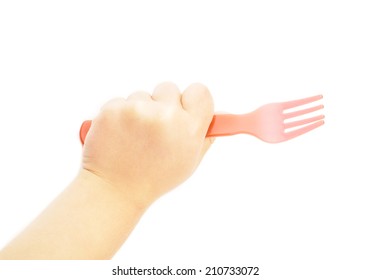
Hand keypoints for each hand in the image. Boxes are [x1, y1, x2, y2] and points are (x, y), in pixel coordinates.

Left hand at [82, 82, 213, 206]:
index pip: (199, 91)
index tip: (184, 108)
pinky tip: (118, 136)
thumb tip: (220, 116)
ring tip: (134, 138)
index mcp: (188, 128)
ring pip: (143, 95)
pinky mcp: (112, 109)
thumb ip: (204, 137)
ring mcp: (136, 110)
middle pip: (169, 88)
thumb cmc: (153, 178)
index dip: (191, 100)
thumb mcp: (188, 163)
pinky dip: (120, 115)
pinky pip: (121, 101)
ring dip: (140, 111)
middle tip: (155, 129)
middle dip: (163, 104)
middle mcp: (165, 115)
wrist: (113, 190)